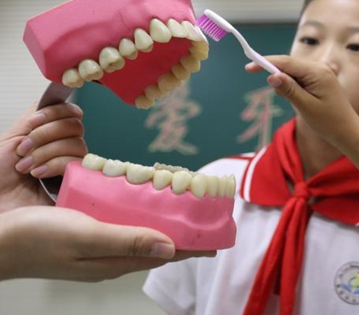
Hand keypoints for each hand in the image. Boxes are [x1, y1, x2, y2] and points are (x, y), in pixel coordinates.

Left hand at [0, 102, 86, 212]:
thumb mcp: (10, 140)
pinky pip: (76, 163)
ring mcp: (71, 167)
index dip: (55, 112)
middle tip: (23, 149)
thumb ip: (33, 117)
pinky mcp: (77, 185)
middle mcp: (63, 149)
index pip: (69, 113)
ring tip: (26, 167)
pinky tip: (37, 174)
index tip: (32, 123)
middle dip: (46, 134)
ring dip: (46, 151)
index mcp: (48, 136)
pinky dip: (54, 164)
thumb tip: (53, 97)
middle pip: (75, 125)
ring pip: (77, 143)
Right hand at [0, 206, 214, 281]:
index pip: (168, 252)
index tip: (220, 232)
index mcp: (116, 261)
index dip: (195, 242)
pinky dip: (138, 212)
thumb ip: (128, 240)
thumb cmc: (36, 240)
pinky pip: (122, 223)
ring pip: (142, 231)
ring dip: (164, 219)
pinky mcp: (86, 234)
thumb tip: (172, 246)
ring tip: (184, 203)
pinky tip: (141, 200)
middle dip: (185, 228)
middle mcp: (112, 256)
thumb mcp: (86, 236)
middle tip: (206, 209)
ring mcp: (99, 246)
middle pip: (159, 242)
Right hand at [246, 55, 358, 148]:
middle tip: (279, 96)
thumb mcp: (305, 106)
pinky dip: (293, 87)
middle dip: (277, 76)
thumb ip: (288, 89)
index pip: (286, 62)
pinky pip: (300, 78)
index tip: (248, 67)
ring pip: (293, 72)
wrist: (347, 131)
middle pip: (289, 65)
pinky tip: (301, 101)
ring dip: (287, 84)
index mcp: (317, 72)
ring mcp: (321, 72)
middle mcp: (320, 67)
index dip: (266, 63)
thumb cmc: (328, 121)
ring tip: (299, 104)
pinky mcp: (320, 79)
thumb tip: (271, 76)